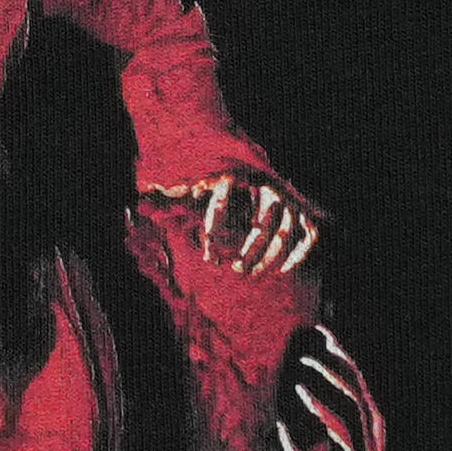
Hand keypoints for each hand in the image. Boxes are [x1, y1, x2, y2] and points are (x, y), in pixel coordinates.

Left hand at [154, 170, 320, 276]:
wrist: (255, 184)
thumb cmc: (219, 193)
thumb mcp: (196, 192)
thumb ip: (174, 195)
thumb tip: (144, 192)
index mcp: (235, 177)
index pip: (223, 199)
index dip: (214, 227)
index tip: (207, 254)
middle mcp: (264, 187)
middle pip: (259, 223)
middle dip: (247, 251)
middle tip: (234, 270)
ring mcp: (288, 201)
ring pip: (283, 232)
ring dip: (268, 257)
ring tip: (249, 273)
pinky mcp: (304, 215)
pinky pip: (307, 235)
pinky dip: (298, 254)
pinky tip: (284, 271)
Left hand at [269, 329, 383, 450]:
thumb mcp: (316, 449)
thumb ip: (302, 428)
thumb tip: (283, 411)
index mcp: (367, 417)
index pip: (355, 376)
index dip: (339, 352)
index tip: (321, 331)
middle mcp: (371, 424)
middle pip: (356, 381)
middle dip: (335, 355)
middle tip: (314, 337)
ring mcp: (367, 441)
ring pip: (351, 399)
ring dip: (327, 376)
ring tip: (305, 360)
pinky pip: (340, 427)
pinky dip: (320, 407)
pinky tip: (301, 392)